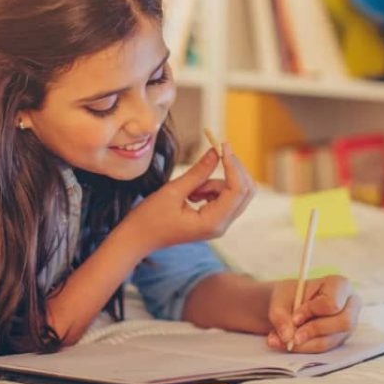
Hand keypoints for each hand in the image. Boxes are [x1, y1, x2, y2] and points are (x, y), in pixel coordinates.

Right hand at [119, 144, 255, 252]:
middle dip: (233, 170)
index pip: (237, 190)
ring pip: (233, 192)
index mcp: (213, 222)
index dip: (233, 165)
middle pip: (245, 191)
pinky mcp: (214, 220)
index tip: (222, 145)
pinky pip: (223, 197)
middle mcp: (221, 226)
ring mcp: (219, 224)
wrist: (138, 238)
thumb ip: (198, 172)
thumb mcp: (172, 191)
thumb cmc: (150, 218)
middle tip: (215, 152)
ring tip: (189, 189)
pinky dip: (211, 189)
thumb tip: (216, 151)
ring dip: (215, 182)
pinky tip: (192, 194)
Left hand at [265, 275, 360, 352]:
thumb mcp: (280, 300)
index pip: (333, 303)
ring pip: (331, 340)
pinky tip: (290, 343)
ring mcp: (347, 325)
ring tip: (283, 340)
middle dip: (314, 331)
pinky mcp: (339, 339)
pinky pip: (324, 349)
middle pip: (343, 323)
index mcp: (340, 285)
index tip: (295, 318)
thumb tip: (287, 336)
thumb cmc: (289, 296)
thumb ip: (281, 316)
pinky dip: (305, 348)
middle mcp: (350, 305)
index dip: (313, 312)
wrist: (288, 305)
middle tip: (292, 337)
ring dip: (305, 343)